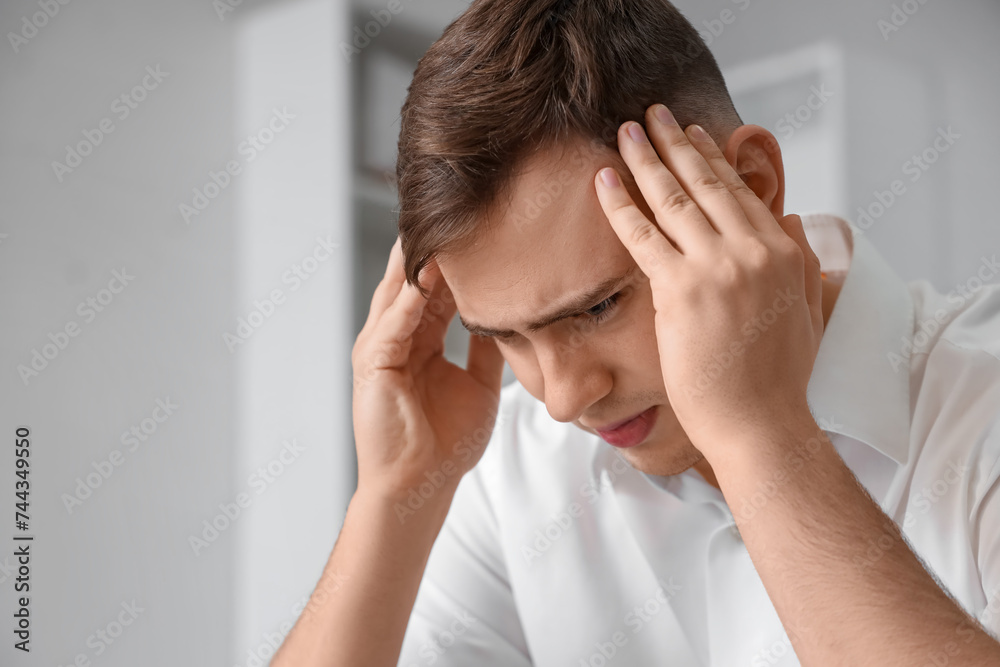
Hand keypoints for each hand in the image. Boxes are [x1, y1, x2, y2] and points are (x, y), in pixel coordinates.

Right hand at [351, 237, 505, 503]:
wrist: (420, 485)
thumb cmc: (445, 442)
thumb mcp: (477, 385)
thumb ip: (486, 350)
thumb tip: (510, 320)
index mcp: (418, 338)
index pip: (435, 286)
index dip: (456, 259)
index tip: (482, 227)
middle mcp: (396, 335)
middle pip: (415, 278)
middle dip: (433, 246)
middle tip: (454, 205)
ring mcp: (381, 346)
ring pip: (400, 291)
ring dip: (418, 260)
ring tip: (438, 223)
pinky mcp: (372, 362)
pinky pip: (393, 322)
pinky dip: (408, 298)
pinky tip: (426, 274)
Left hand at [593, 105, 823, 458]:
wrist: (761, 423)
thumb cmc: (779, 379)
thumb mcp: (807, 312)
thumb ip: (802, 262)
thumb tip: (793, 219)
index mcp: (782, 252)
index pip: (739, 192)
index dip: (711, 159)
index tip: (690, 134)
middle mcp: (753, 250)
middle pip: (705, 184)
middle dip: (674, 144)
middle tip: (652, 115)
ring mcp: (717, 267)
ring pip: (673, 200)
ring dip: (644, 160)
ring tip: (625, 132)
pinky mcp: (681, 290)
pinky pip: (643, 236)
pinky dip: (619, 204)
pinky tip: (602, 180)